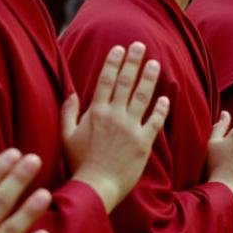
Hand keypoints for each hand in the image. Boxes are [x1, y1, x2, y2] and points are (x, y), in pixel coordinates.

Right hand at [62, 42, 170, 212]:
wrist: (96, 186)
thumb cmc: (79, 163)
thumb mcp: (66, 136)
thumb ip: (68, 112)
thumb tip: (70, 92)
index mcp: (96, 112)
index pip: (106, 81)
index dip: (113, 63)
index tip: (119, 48)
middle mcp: (114, 116)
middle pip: (126, 83)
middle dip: (133, 62)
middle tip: (140, 45)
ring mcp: (130, 128)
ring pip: (143, 97)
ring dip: (149, 78)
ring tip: (155, 63)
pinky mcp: (144, 142)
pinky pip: (155, 121)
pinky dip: (161, 109)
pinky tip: (166, 98)